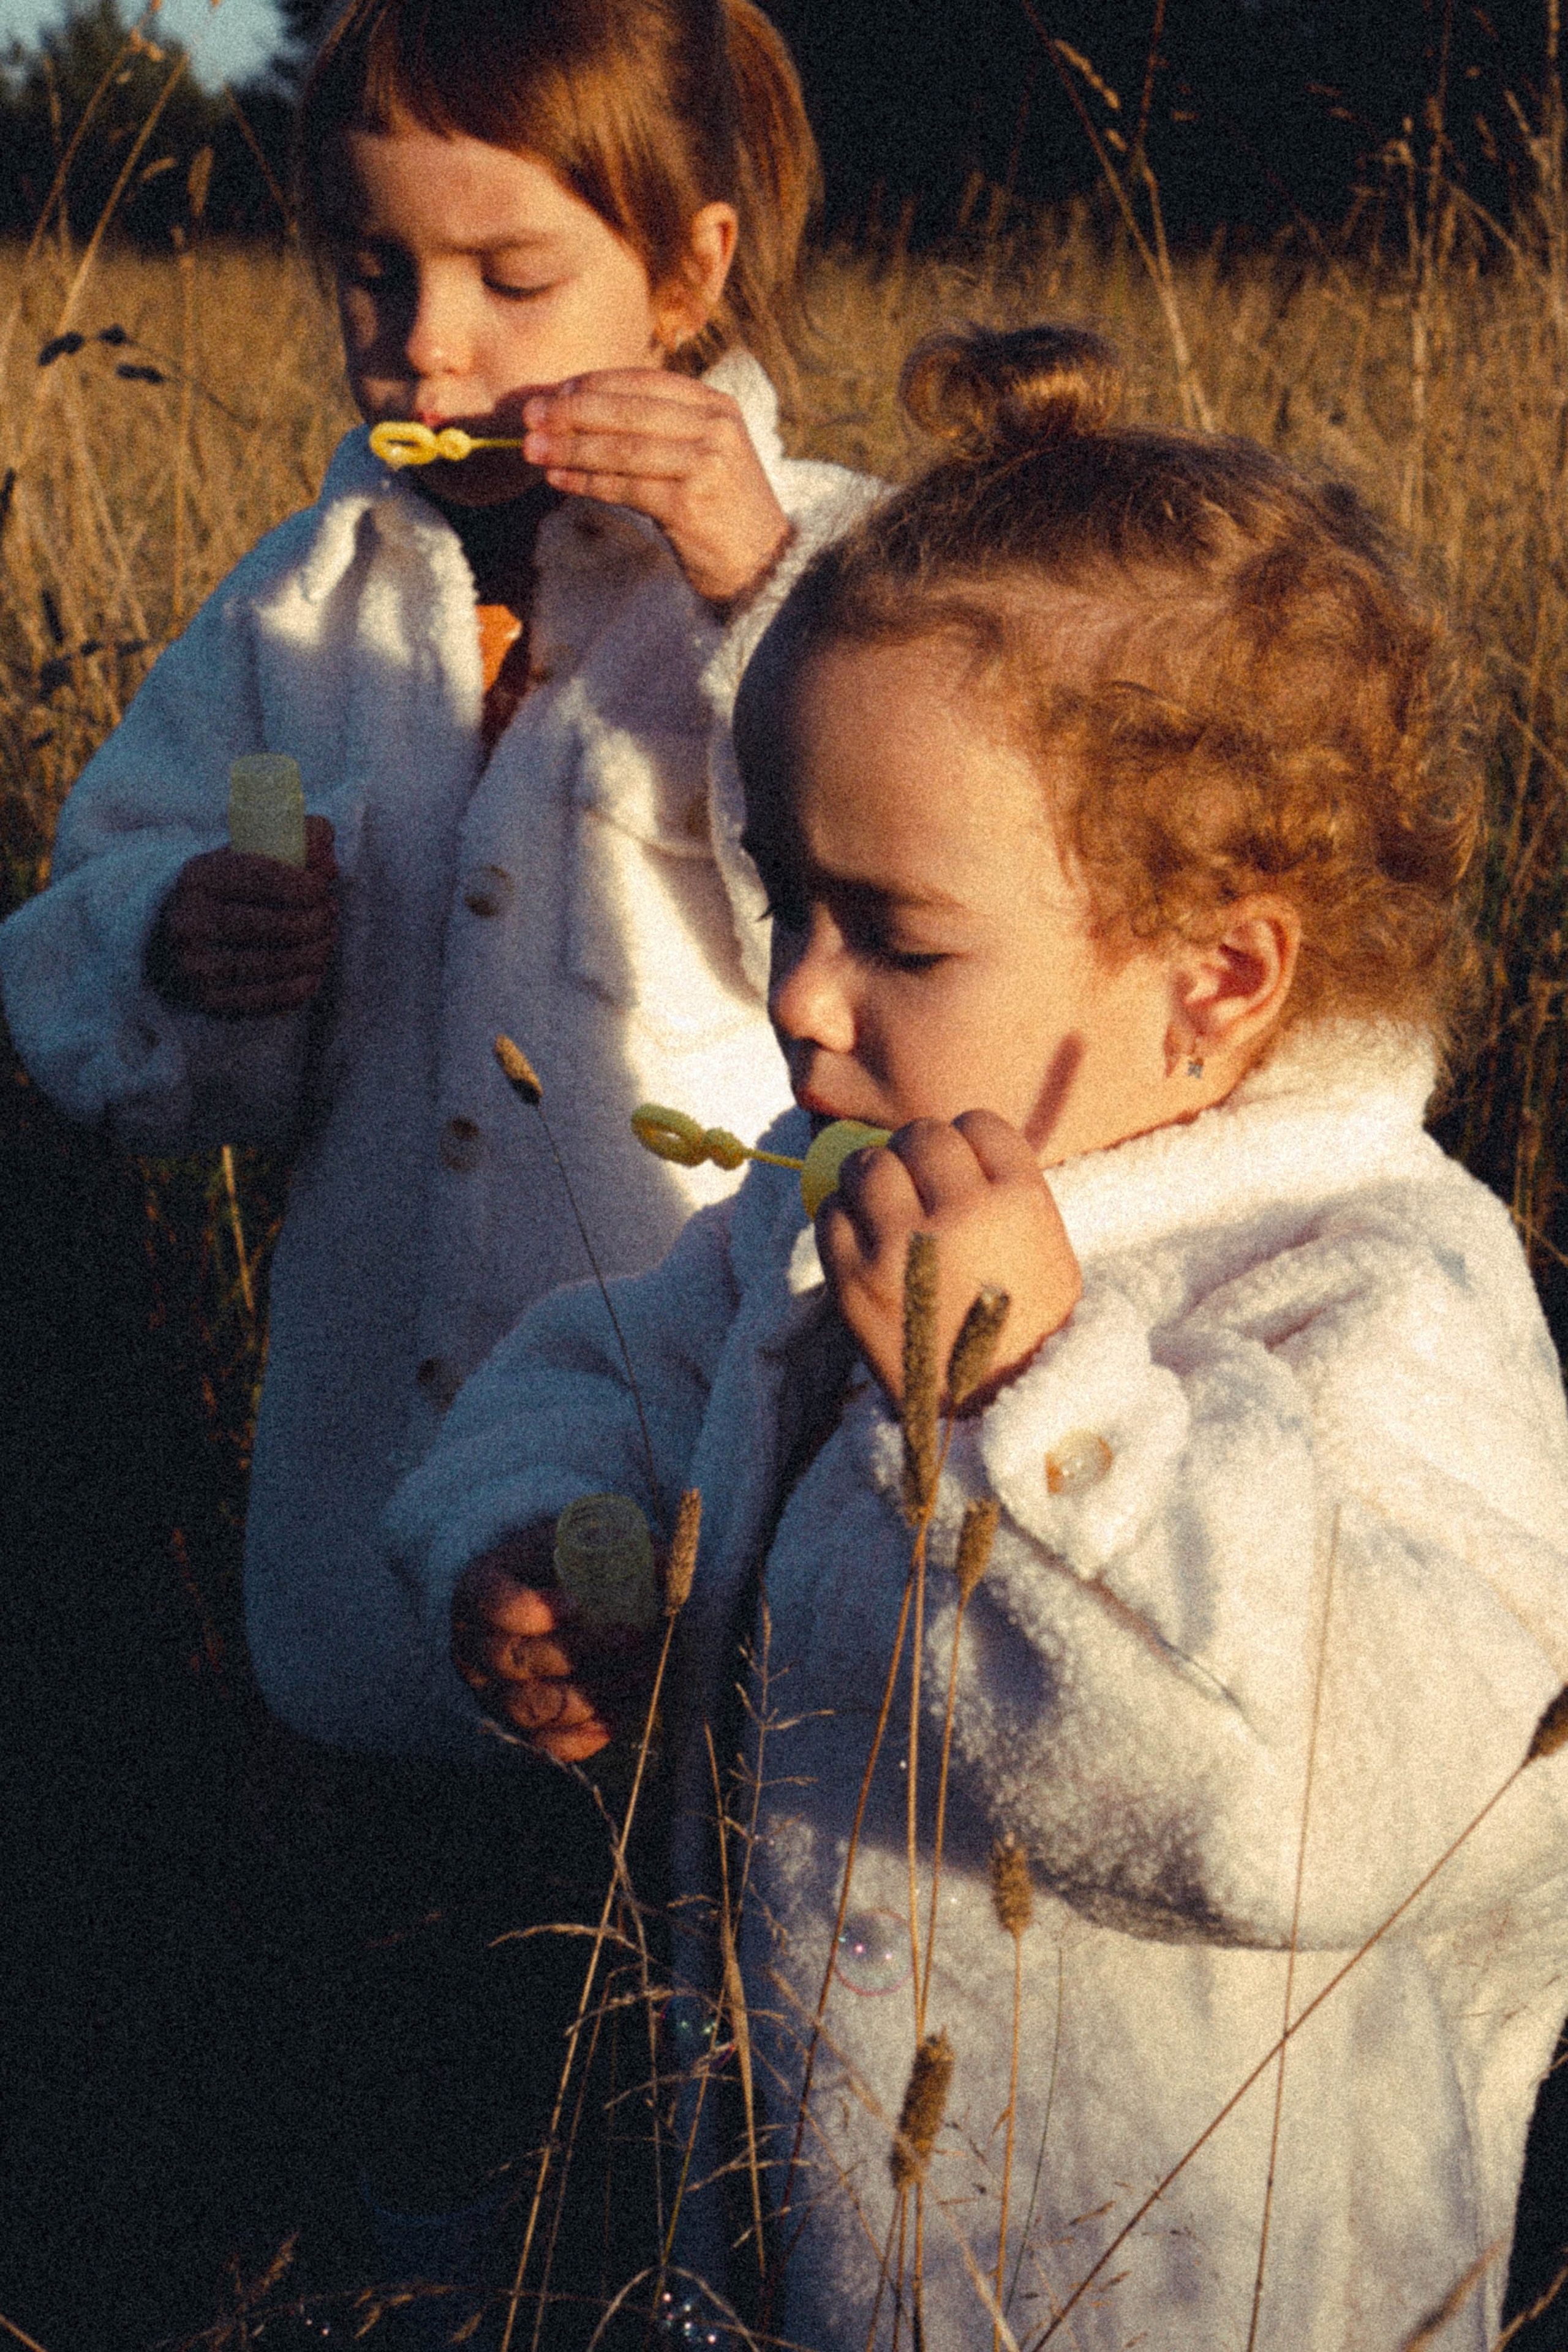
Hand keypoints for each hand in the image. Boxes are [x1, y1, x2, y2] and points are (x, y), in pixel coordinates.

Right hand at [147, 816, 336, 1017]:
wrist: (178, 935)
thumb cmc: (231, 891)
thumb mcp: (251, 855)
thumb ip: (298, 842)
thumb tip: (327, 864)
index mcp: (199, 877)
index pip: (262, 878)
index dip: (304, 885)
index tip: (322, 888)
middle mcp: (189, 921)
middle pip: (274, 925)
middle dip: (316, 921)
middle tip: (330, 915)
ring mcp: (195, 965)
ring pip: (274, 963)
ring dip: (315, 952)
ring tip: (326, 940)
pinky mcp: (207, 1000)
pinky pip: (264, 1000)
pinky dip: (299, 988)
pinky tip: (314, 974)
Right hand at [451, 1522, 658, 1763]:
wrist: (529, 1594)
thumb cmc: (553, 1562)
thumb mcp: (571, 1538)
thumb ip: (614, 1544)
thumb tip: (665, 1563)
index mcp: (479, 1587)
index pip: (493, 1604)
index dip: (531, 1609)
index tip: (575, 1603)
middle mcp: (472, 1643)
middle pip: (514, 1659)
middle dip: (578, 1653)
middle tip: (631, 1638)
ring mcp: (489, 1689)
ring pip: (529, 1707)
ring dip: (589, 1695)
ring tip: (638, 1674)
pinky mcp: (513, 1723)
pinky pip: (543, 1743)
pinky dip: (583, 1736)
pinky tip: (620, 1714)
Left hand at [520, 368, 792, 604]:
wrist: (763, 565)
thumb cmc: (720, 509)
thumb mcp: (700, 453)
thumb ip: (658, 428)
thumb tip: (579, 412)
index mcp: (717, 405)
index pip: (644, 381)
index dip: (594, 384)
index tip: (554, 393)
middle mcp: (716, 428)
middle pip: (628, 411)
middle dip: (572, 412)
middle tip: (529, 417)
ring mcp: (706, 465)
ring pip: (622, 449)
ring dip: (571, 449)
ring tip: (532, 450)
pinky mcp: (690, 505)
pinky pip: (625, 488)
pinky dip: (586, 483)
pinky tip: (559, 480)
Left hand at [817, 1110, 1082, 1412]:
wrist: (996, 1409)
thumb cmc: (1025, 1327)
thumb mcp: (1046, 1248)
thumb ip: (1004, 1192)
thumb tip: (946, 1147)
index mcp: (1019, 1200)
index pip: (978, 1125)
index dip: (966, 1145)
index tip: (961, 1172)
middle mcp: (962, 1211)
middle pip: (920, 1136)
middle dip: (915, 1155)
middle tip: (916, 1188)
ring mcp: (903, 1242)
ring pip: (868, 1164)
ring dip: (873, 1179)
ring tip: (884, 1210)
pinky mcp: (855, 1277)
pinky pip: (830, 1213)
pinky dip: (841, 1220)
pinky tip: (862, 1242)